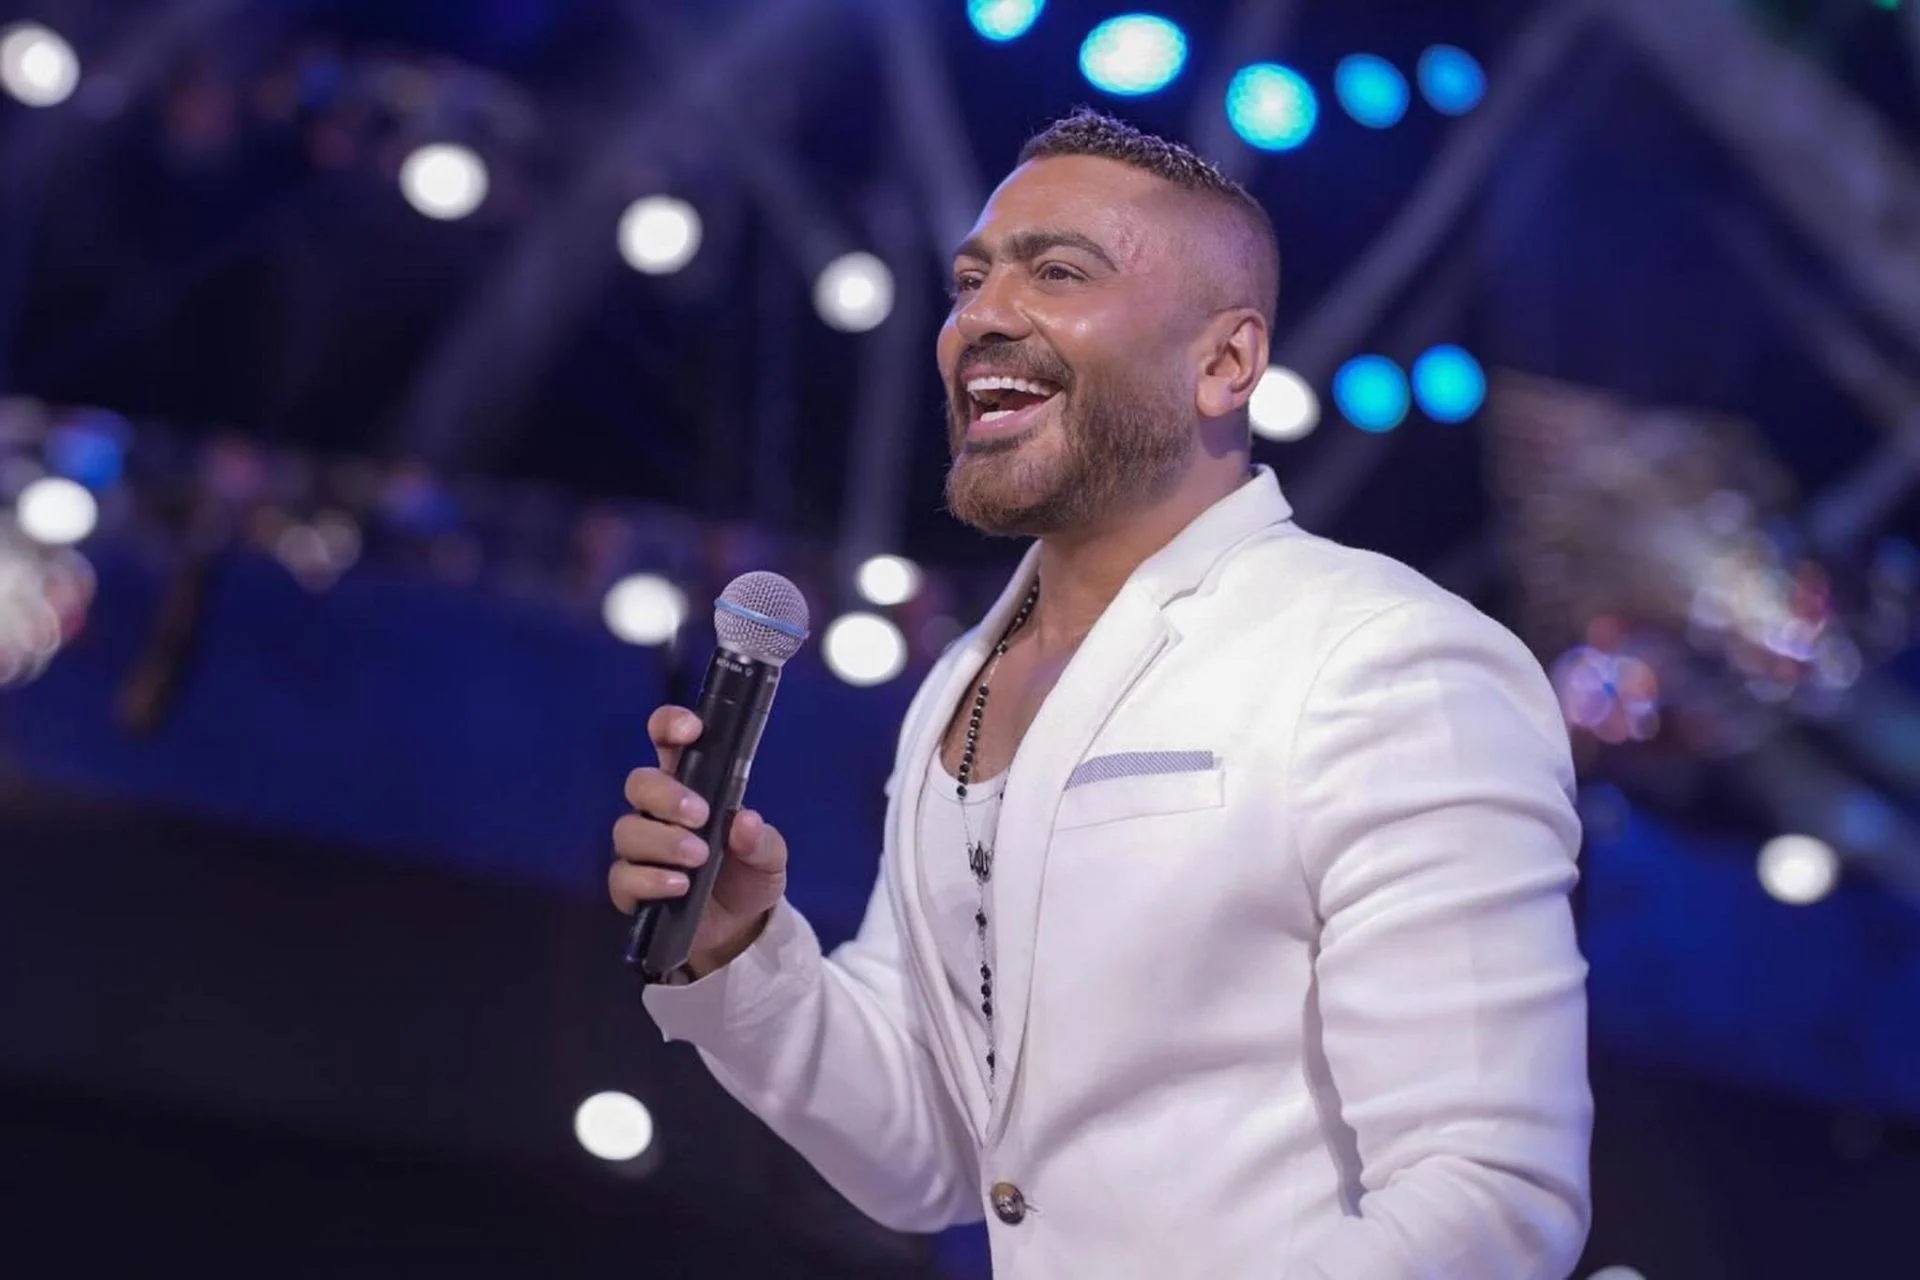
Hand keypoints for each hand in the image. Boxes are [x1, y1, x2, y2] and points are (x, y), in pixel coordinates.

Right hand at [610, 705, 788, 976]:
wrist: (740, 928)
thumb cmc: (749, 874)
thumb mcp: (770, 857)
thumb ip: (762, 840)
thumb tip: (745, 822)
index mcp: (692, 786)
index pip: (668, 742)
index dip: (670, 725)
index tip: (688, 730)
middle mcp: (659, 812)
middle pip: (640, 783)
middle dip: (665, 794)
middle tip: (699, 816)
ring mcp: (641, 849)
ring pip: (627, 829)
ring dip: (663, 840)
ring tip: (698, 857)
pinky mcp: (631, 888)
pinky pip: (623, 876)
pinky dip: (650, 879)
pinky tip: (679, 886)